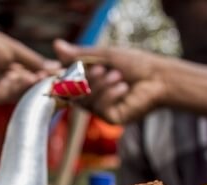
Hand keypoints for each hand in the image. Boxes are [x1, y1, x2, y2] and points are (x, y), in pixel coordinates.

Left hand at [0, 27, 60, 103]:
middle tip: (52, 78)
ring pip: (22, 91)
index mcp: (11, 63)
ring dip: (29, 83)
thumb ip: (33, 61)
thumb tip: (54, 67)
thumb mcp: (14, 50)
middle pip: (29, 85)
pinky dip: (16, 86)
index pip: (33, 71)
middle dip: (40, 80)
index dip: (45, 73)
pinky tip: (18, 76)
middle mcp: (6, 77)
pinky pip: (10, 95)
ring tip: (35, 75)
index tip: (59, 73)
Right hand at [53, 39, 168, 123]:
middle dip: (87, 79)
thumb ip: (79, 55)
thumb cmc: (135, 64)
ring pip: (85, 100)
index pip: (63, 81)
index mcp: (87, 80)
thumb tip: (56, 44)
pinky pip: (99, 108)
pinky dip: (109, 95)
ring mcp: (100, 109)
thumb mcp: (104, 56)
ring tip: (117, 76)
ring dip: (101, 85)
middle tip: (102, 68)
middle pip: (72, 92)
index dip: (55, 78)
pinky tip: (123, 87)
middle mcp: (90, 96)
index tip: (48, 71)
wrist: (159, 78)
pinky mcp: (110, 118)